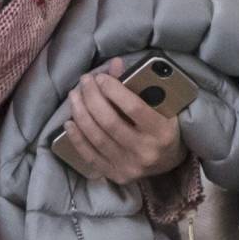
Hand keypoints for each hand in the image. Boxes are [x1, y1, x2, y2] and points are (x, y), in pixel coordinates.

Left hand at [61, 57, 185, 184]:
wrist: (169, 160)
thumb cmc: (163, 126)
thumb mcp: (159, 105)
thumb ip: (136, 85)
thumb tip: (113, 63)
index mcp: (162, 132)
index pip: (134, 108)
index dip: (113, 90)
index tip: (100, 77)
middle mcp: (146, 151)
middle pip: (110, 122)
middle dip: (92, 98)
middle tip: (84, 81)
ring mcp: (130, 166)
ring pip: (97, 137)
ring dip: (80, 114)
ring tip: (74, 95)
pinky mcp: (116, 175)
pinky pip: (90, 155)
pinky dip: (77, 138)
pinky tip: (69, 122)